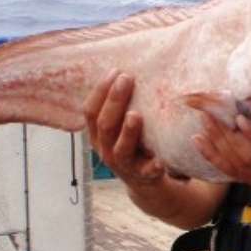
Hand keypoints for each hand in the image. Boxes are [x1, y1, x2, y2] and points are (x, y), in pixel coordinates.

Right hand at [83, 70, 165, 185]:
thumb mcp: (121, 127)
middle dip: (114, 101)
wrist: (146, 182)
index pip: (90, 111)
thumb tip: (129, 68)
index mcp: (98, 135)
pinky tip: (160, 160)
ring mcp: (124, 165)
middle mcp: (106, 149)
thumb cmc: (134, 145)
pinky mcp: (144, 176)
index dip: (100, 91)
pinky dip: (153, 165)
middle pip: (105, 125)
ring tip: (136, 115)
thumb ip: (121, 105)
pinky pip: (148, 172)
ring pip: (120, 149)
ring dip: (128, 132)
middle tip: (127, 79)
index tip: (115, 71)